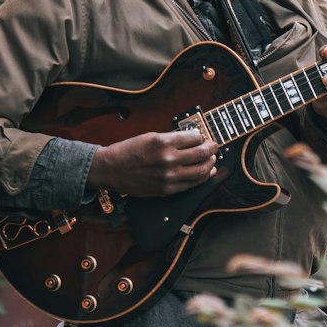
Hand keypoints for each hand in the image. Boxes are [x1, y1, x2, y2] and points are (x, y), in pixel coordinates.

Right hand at [87, 127, 217, 197]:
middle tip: (214, 146)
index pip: (194, 138)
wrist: (112, 169)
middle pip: (201, 154)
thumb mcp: (150, 136)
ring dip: (210, 164)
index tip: (202, 136)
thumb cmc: (129, 151)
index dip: (201, 136)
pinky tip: (206, 173)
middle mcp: (168, 159)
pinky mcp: (167, 190)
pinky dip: (202, 178)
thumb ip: (171, 138)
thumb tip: (191, 139)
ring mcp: (169, 177)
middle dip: (211, 149)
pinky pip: (191, 184)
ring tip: (212, 160)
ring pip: (200, 171)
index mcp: (163, 142)